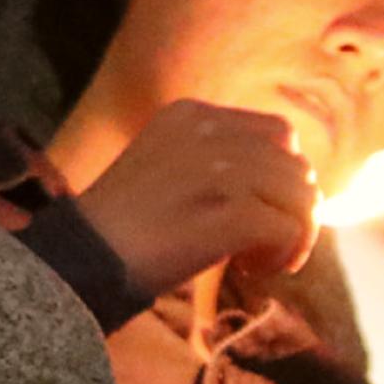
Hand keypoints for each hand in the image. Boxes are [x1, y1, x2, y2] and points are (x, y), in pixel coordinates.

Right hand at [69, 99, 318, 299]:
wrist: (84, 258)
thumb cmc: (124, 224)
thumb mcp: (166, 163)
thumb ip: (218, 157)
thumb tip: (293, 180)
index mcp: (192, 114)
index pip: (279, 133)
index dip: (287, 175)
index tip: (270, 210)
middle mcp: (209, 132)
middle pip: (296, 167)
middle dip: (296, 210)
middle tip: (270, 246)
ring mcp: (219, 171)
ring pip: (300, 198)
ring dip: (293, 236)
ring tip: (258, 261)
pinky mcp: (228, 213)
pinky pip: (287, 229)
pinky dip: (281, 255)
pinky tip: (250, 270)